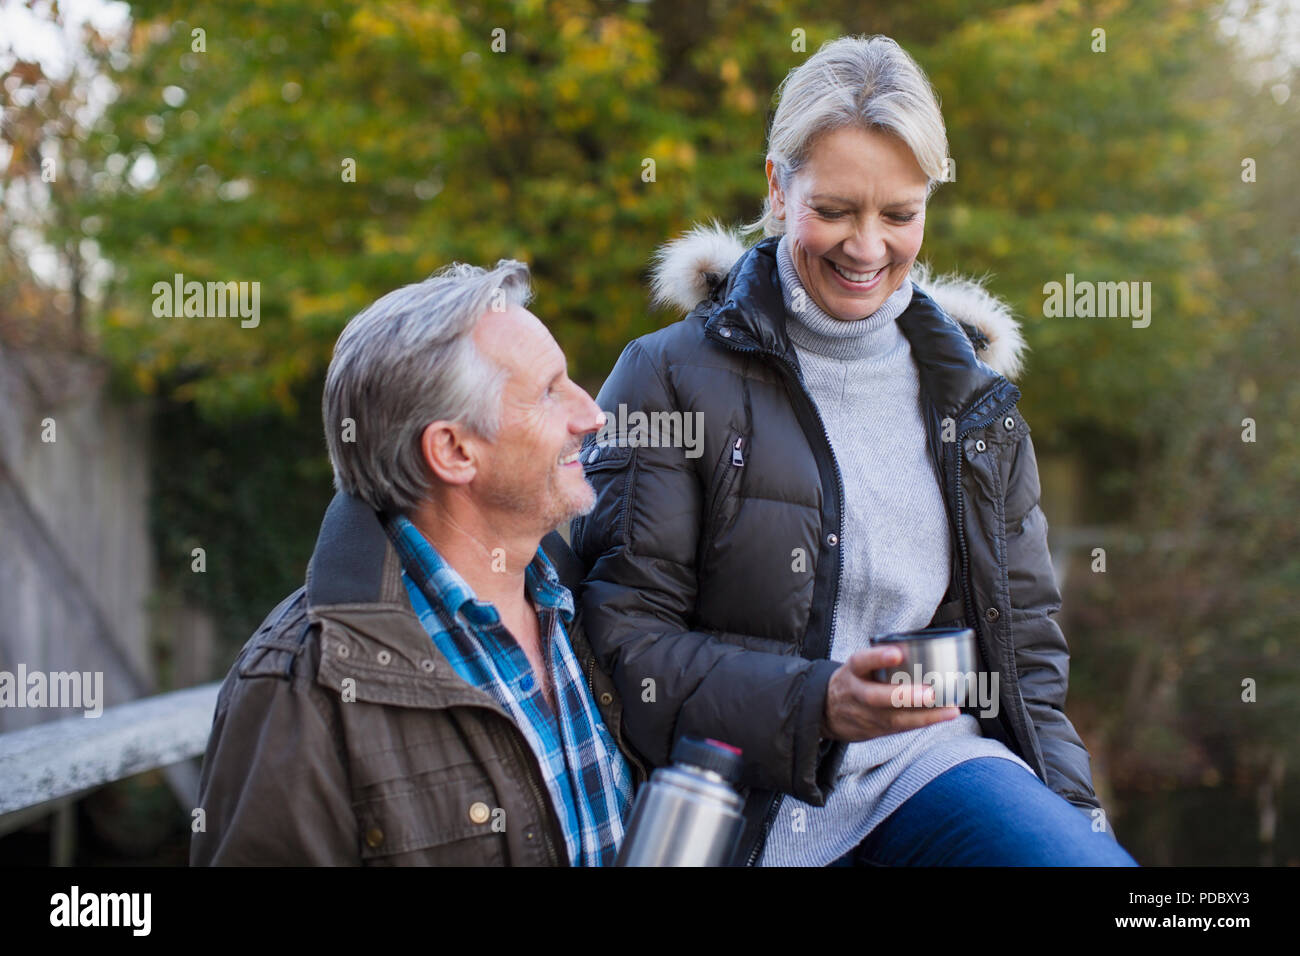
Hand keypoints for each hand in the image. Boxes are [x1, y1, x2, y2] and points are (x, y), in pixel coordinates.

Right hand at [820, 646, 959, 741]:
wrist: (827, 712)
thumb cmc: (854, 681)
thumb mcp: (859, 666)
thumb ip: (881, 659)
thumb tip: (921, 643)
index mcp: (853, 672)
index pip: (861, 662)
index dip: (878, 657)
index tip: (897, 653)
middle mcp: (857, 694)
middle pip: (877, 697)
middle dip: (905, 696)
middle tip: (930, 693)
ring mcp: (866, 715)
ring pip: (894, 718)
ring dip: (924, 715)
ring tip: (949, 709)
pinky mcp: (877, 730)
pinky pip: (902, 727)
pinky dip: (925, 721)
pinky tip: (945, 715)